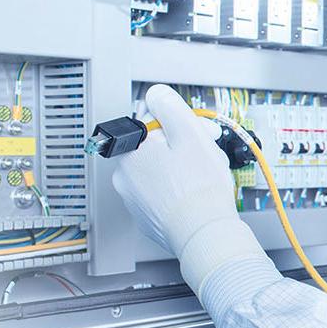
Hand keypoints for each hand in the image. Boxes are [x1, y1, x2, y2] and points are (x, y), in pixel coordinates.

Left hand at [112, 84, 264, 294]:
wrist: (203, 233)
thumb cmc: (198, 189)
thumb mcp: (190, 134)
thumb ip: (170, 107)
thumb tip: (157, 94)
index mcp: (129, 151)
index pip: (147, 122)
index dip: (174, 123)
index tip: (193, 131)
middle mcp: (124, 176)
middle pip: (152, 148)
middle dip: (178, 147)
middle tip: (202, 153)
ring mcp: (133, 200)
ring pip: (157, 172)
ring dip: (177, 169)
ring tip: (201, 177)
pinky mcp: (146, 218)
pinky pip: (160, 195)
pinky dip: (176, 192)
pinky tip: (194, 195)